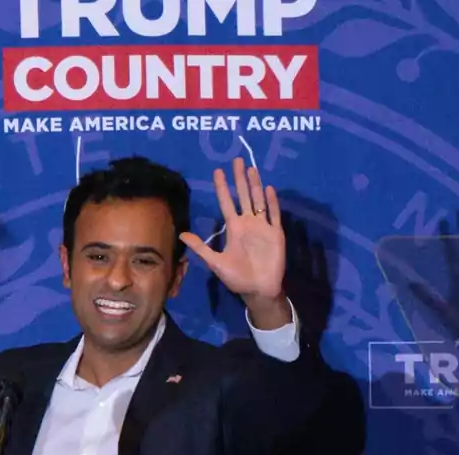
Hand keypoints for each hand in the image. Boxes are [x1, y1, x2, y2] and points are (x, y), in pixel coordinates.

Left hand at [180, 157, 286, 304]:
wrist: (258, 289)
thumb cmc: (236, 277)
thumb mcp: (215, 262)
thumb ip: (201, 247)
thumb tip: (182, 235)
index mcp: (234, 228)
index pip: (226, 203)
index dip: (222, 187)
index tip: (218, 171)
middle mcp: (248, 223)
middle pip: (243, 196)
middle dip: (240, 179)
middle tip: (236, 160)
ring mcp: (263, 227)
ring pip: (259, 201)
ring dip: (255, 185)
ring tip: (252, 169)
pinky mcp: (276, 234)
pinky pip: (274, 215)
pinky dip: (272, 202)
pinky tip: (268, 189)